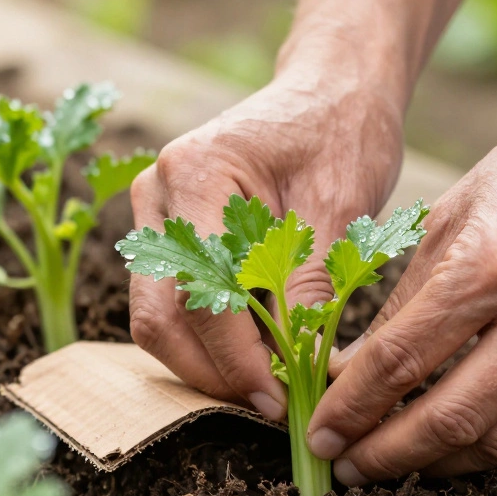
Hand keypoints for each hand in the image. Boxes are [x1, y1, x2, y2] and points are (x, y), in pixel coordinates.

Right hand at [128, 74, 403, 419]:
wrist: (331, 90)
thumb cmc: (342, 133)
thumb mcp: (339, 208)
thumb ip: (310, 286)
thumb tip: (301, 369)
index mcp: (195, 175)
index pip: (197, 294)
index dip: (235, 359)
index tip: (278, 398)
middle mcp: (157, 192)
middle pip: (156, 315)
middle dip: (210, 373)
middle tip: (270, 404)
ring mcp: (154, 212)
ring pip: (156, 316)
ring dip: (206, 361)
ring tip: (269, 384)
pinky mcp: (167, 231)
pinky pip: (170, 301)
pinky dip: (208, 338)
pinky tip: (257, 356)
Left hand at [306, 86, 496, 483]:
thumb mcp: (455, 209)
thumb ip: (404, 296)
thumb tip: (352, 368)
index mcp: (490, 264)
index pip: (399, 361)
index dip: (350, 408)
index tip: (318, 433)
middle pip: (447, 419)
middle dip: (383, 456)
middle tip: (345, 468)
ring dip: (437, 464)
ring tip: (395, 462)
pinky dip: (493, 441)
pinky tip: (456, 437)